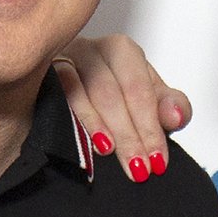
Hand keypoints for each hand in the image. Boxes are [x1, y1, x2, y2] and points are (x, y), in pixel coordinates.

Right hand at [52, 34, 191, 182]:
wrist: (72, 98)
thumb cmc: (115, 97)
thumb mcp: (148, 101)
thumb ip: (170, 107)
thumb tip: (175, 115)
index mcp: (122, 51)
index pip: (139, 89)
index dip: (150, 127)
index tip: (157, 161)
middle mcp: (92, 49)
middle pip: (111, 93)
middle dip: (128, 134)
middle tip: (137, 167)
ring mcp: (63, 60)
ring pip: (82, 94)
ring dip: (99, 127)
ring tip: (111, 152)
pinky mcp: (42, 75)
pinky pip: (57, 95)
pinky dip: (72, 120)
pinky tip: (83, 141)